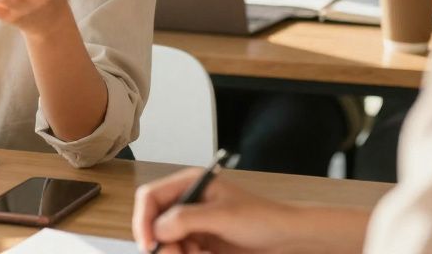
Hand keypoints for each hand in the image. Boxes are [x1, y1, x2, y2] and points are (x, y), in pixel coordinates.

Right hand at [132, 168, 303, 253]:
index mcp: (190, 184)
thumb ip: (186, 219)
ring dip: (175, 252)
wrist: (287, 239)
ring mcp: (193, 223)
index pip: (150, 197)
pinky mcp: (200, 242)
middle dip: (160, 242)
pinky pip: (179, 251)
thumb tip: (157, 228)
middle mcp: (187, 202)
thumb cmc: (262, 219)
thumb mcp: (223, 216)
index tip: (149, 244)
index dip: (143, 219)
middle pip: (153, 222)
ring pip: (165, 241)